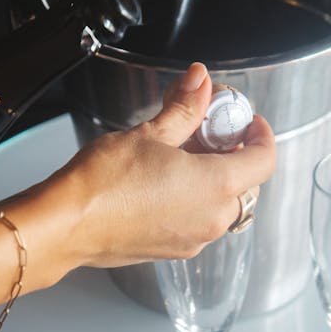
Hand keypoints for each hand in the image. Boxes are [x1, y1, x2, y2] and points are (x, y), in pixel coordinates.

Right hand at [51, 63, 275, 268]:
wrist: (66, 225)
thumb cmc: (102, 184)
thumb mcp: (150, 133)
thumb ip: (185, 108)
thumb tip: (200, 81)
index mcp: (216, 186)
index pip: (264, 160)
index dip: (261, 135)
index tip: (248, 122)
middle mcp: (212, 218)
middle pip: (246, 184)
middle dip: (233, 156)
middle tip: (207, 133)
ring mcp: (194, 239)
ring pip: (223, 206)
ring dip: (214, 181)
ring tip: (182, 158)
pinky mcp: (174, 250)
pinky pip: (200, 222)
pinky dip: (195, 202)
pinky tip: (166, 184)